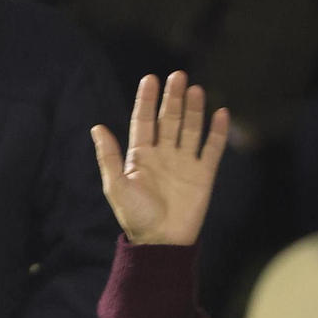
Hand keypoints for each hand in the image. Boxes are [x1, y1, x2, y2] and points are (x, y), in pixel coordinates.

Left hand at [91, 72, 229, 246]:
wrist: (161, 241)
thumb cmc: (135, 216)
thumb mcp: (116, 186)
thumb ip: (109, 157)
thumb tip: (96, 127)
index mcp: (140, 156)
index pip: (143, 121)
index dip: (146, 101)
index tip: (150, 79)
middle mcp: (163, 155)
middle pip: (169, 119)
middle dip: (172, 98)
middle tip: (177, 76)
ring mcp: (184, 162)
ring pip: (190, 128)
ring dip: (193, 109)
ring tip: (194, 89)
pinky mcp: (204, 174)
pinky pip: (212, 148)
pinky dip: (217, 132)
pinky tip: (220, 113)